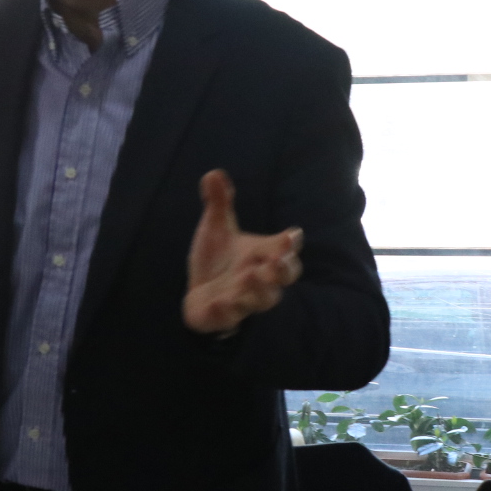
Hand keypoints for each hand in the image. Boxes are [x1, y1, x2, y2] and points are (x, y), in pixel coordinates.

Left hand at [183, 169, 302, 335]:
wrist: (199, 294)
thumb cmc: (217, 260)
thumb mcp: (216, 228)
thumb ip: (219, 203)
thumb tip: (213, 173)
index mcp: (263, 255)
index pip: (286, 249)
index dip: (290, 243)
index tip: (291, 235)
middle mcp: (260, 278)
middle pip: (284, 277)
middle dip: (284, 269)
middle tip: (277, 262)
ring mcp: (244, 299)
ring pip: (263, 299)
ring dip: (258, 289)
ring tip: (248, 276)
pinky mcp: (225, 317)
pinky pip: (231, 317)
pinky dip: (228, 310)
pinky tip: (220, 301)